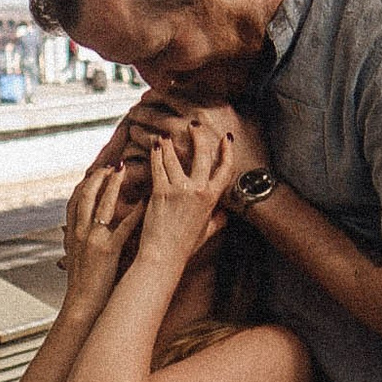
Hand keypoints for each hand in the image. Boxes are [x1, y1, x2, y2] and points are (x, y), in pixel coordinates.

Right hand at [60, 159, 136, 313]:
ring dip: (112, 184)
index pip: (76, 198)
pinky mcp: (106, 250)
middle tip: (111, 162)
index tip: (97, 168)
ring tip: (123, 169)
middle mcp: (78, 232)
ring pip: (101, 203)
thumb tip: (83, 230)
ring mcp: (91, 240)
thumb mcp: (76, 258)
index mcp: (72, 232)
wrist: (82, 306)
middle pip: (86, 194)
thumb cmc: (83, 285)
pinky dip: (134, 212)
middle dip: (98, 175)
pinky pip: (123, 226)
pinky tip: (145, 201)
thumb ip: (80, 241)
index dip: (86, 182)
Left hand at [132, 114, 239, 271]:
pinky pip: (158, 166)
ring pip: (175, 157)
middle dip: (198, 136)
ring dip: (170, 143)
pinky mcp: (159, 191)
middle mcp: (197, 191)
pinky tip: (153, 147)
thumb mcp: (206, 232)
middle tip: (193, 124)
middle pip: (202, 154)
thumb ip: (217, 221)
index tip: (227, 138)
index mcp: (211, 199)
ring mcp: (178, 190)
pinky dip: (155, 154)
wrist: (163, 256)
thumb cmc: (184, 247)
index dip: (228, 152)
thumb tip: (226, 215)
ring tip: (166, 135)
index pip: (225, 169)